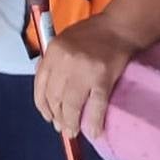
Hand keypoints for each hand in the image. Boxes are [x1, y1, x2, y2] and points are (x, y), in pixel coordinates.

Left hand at [34, 14, 139, 139]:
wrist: (118, 28)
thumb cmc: (91, 34)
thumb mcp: (63, 41)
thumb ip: (53, 62)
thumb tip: (47, 90)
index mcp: (53, 51)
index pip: (41, 84)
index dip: (43, 105)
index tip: (47, 116)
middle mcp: (64, 61)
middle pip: (55, 97)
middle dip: (57, 116)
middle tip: (61, 127)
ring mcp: (83, 71)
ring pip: (72, 105)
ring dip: (71, 122)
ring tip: (72, 131)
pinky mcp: (103, 79)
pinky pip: (96, 106)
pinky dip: (94, 122)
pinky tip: (93, 132)